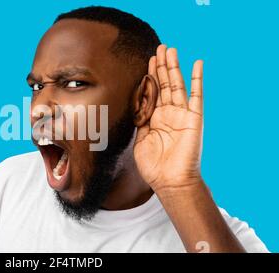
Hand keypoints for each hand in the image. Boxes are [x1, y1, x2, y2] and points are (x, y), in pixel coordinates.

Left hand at [134, 44, 203, 192]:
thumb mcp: (140, 140)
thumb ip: (140, 121)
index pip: (153, 91)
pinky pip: (197, 95)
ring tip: (170, 49)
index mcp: (155, 118)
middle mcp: (169, 113)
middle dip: (161, 66)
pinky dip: (197, 79)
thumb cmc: (153, 166)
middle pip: (165, 84)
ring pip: (177, 84)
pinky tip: (197, 63)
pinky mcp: (194, 118)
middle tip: (160, 47)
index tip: (148, 59)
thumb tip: (134, 106)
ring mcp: (182, 114)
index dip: (151, 75)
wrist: (170, 181)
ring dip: (173, 67)